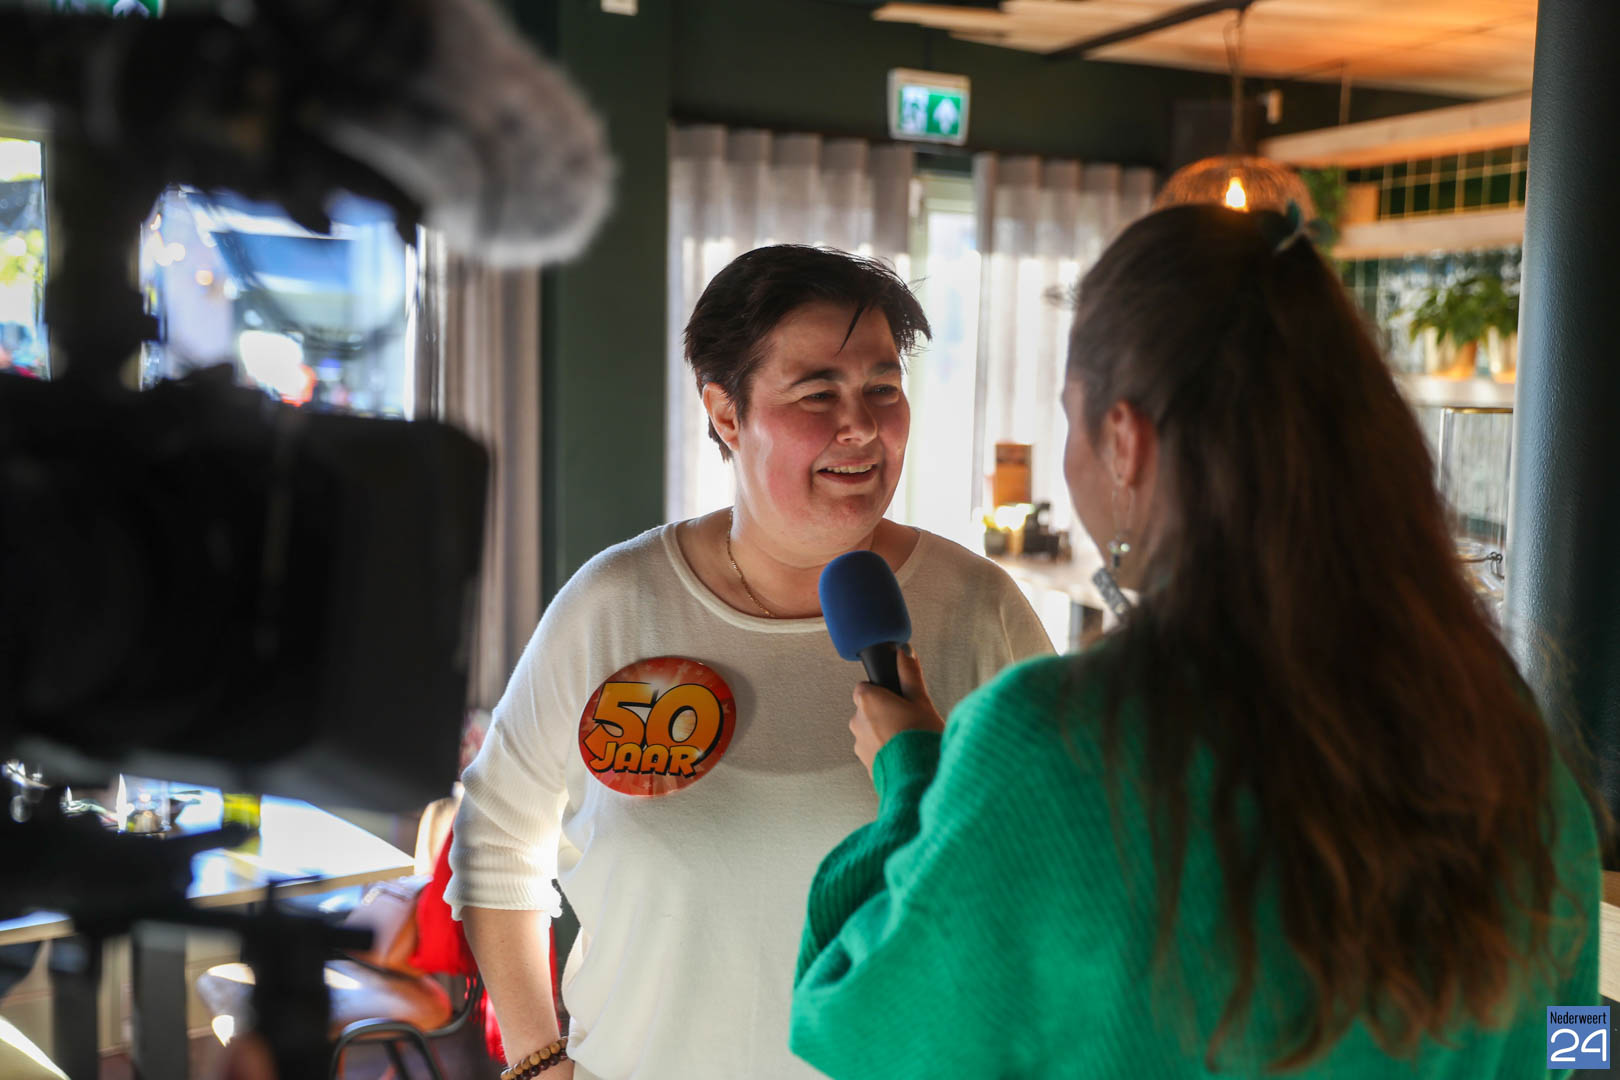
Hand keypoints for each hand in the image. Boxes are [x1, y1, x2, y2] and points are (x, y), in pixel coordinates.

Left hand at [849, 645, 943, 775]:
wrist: (919, 780)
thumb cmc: (920, 738)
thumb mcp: (921, 701)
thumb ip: (909, 674)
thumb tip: (903, 652)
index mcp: (868, 702)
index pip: (865, 687)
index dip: (883, 691)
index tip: (899, 698)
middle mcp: (857, 722)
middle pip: (868, 709)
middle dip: (884, 712)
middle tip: (909, 719)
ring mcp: (859, 745)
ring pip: (870, 730)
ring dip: (884, 732)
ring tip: (908, 739)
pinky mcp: (865, 764)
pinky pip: (874, 749)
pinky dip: (885, 749)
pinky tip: (904, 753)